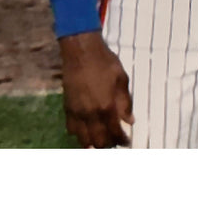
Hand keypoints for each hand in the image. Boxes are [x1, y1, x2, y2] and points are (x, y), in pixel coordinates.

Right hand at [59, 31, 133, 147]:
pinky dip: (79, 135)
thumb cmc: (105, 62)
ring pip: (83, 139)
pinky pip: (71, 130)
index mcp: (107, 107)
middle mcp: (91, 114)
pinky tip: (86, 131)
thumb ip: (126, 102)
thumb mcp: (122, 79)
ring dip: (93, 143)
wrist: (81, 51)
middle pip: (99, 141)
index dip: (122, 140)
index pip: (115, 133)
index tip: (126, 142)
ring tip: (102, 140)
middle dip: (109, 145)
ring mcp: (77, 113)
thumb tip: (130, 121)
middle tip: (115, 142)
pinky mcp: (67, 108)